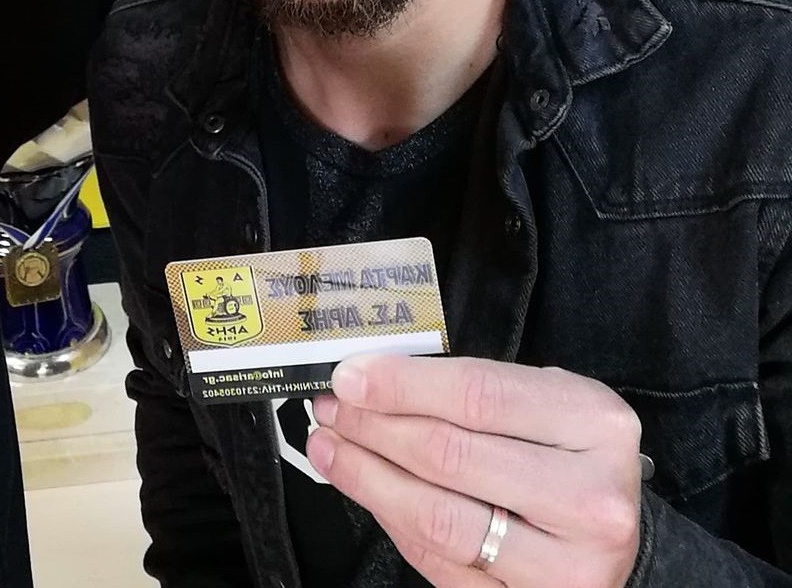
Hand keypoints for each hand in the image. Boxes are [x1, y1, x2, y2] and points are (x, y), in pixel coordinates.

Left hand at [306, 354, 643, 587]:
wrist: (612, 531)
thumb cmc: (566, 452)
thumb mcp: (541, 400)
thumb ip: (468, 390)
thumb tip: (367, 382)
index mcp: (595, 424)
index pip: (478, 395)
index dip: (401, 385)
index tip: (347, 377)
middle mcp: (591, 498)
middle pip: (450, 456)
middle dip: (373, 428)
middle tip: (331, 410)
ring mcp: (567, 564)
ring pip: (437, 517)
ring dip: (367, 477)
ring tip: (330, 448)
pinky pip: (438, 560)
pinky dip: (390, 519)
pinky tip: (366, 489)